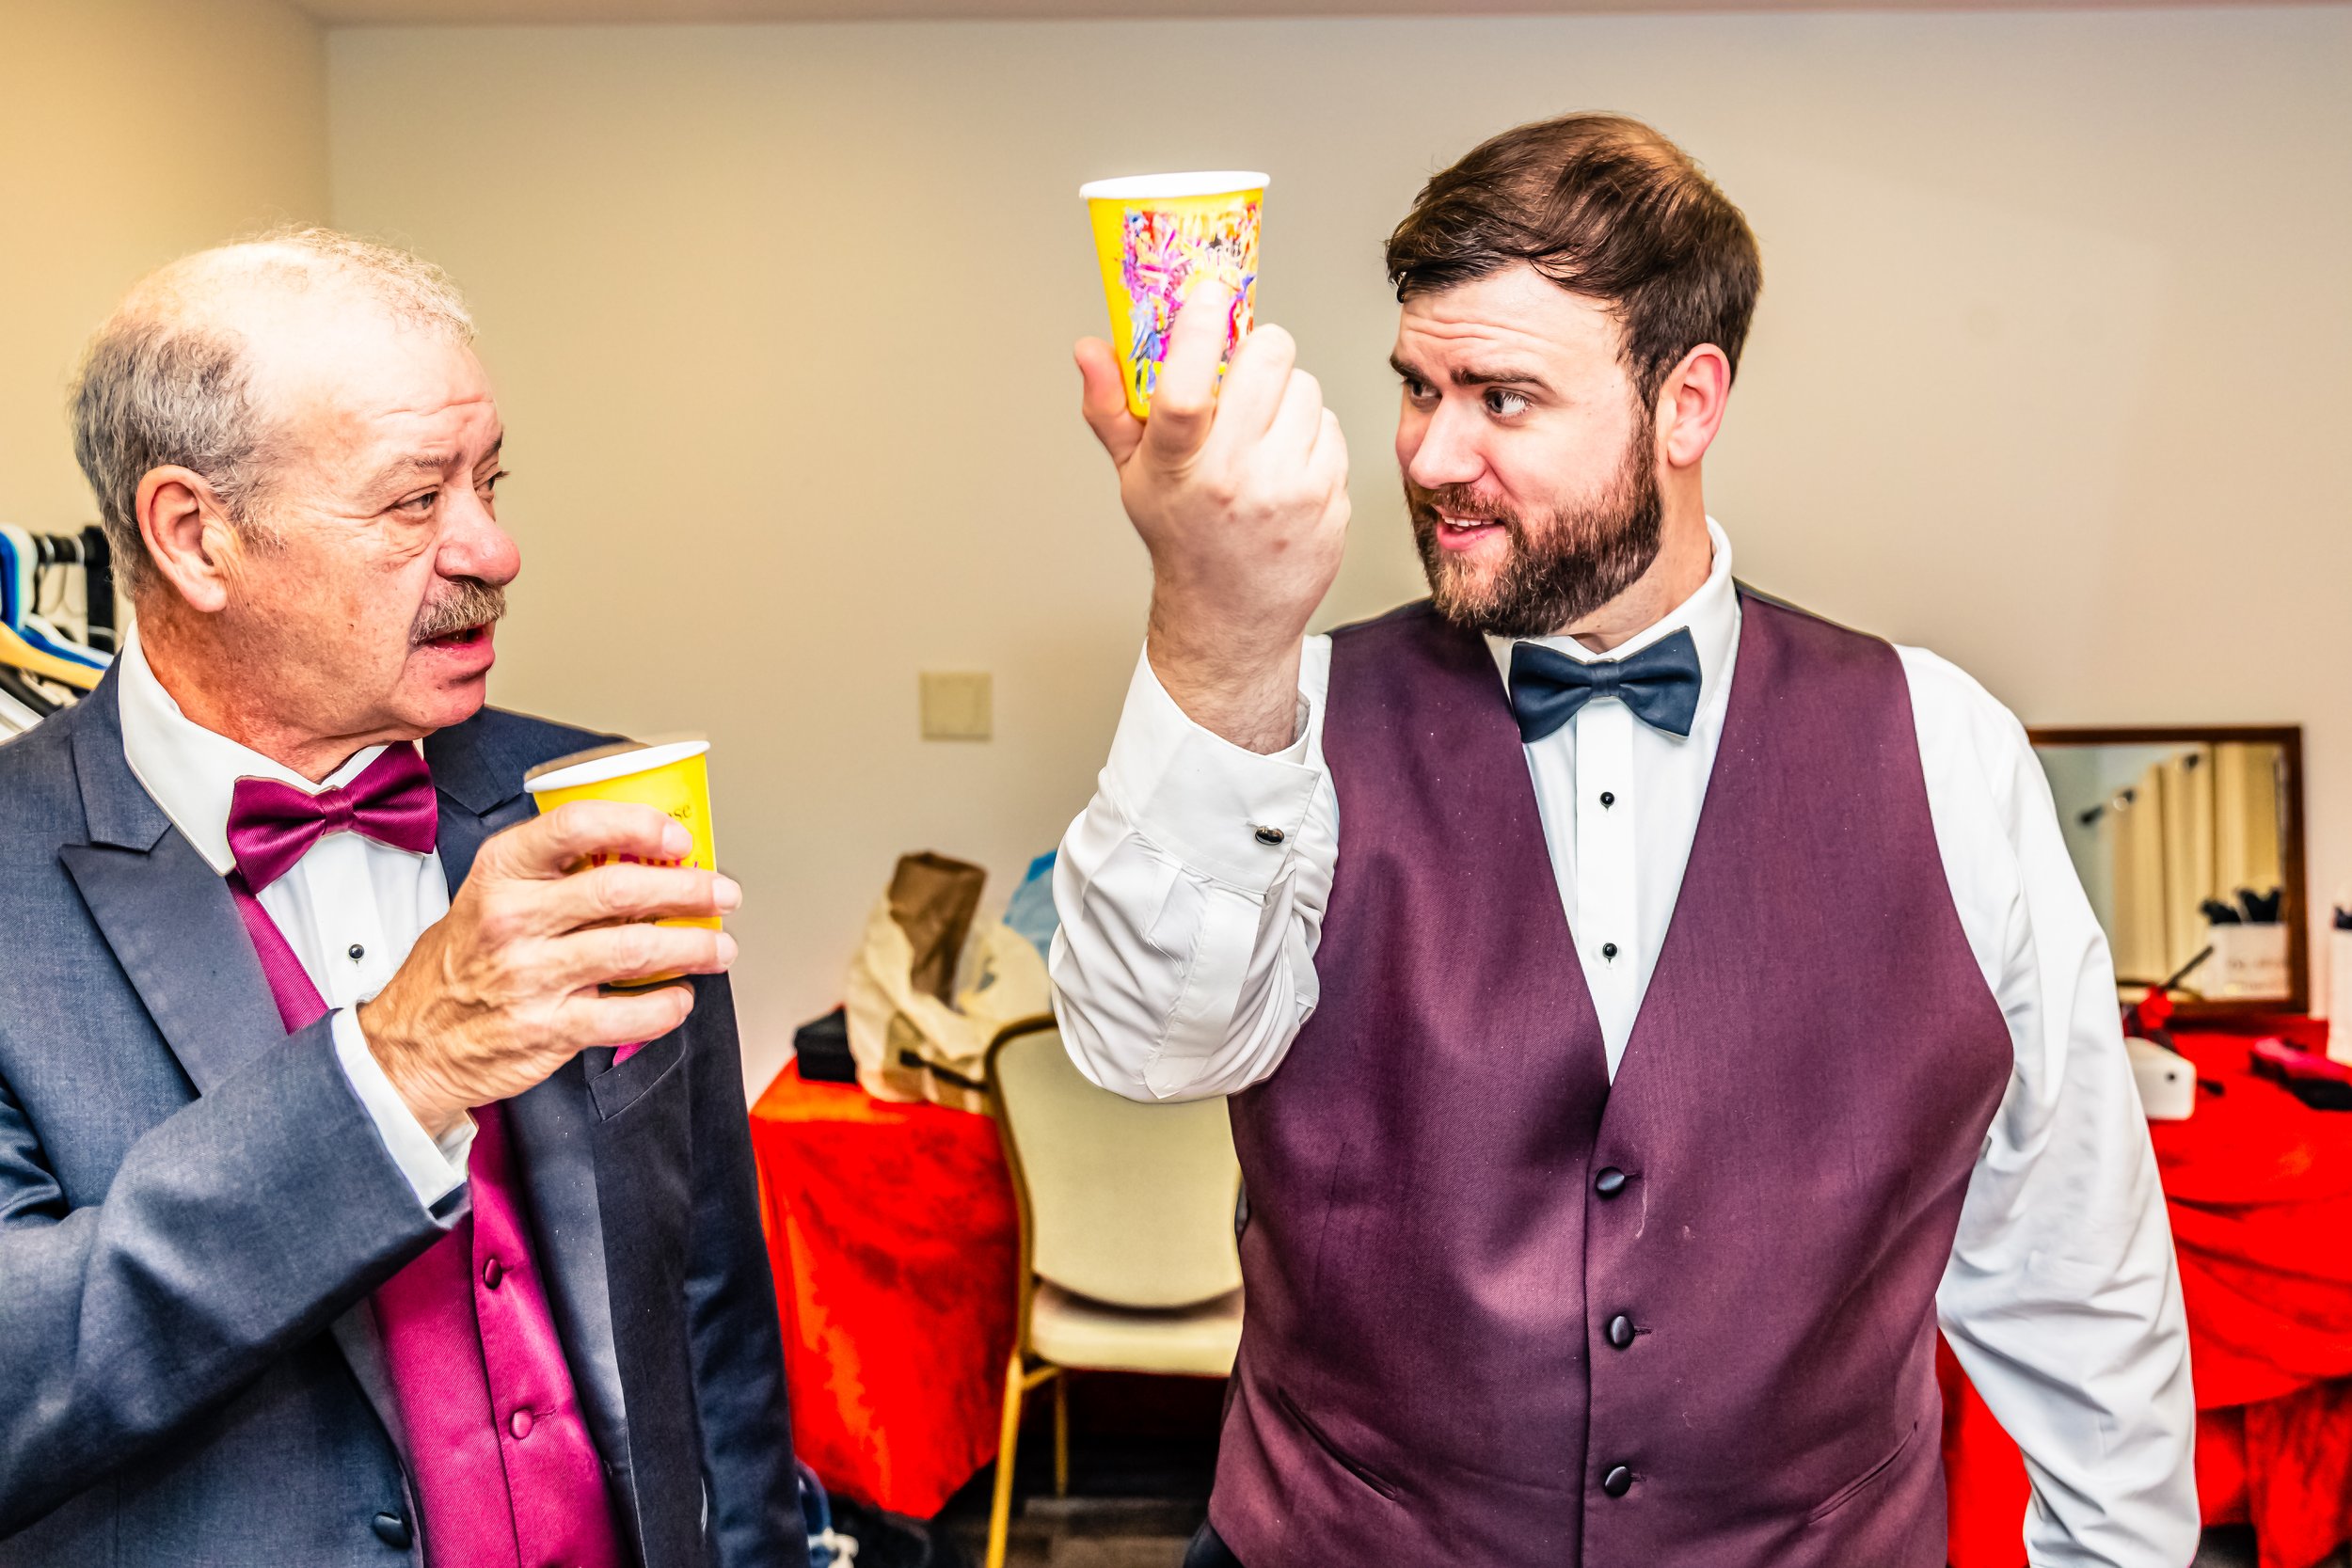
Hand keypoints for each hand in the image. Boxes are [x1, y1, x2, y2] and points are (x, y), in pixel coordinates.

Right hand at [356, 801, 740, 1138]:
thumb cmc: (465, 960)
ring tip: (718, 947)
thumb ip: (556, 874)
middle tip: (722, 893)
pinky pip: (629, 1015)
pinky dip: (669, 1006)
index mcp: (502, 872)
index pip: (575, 826)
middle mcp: (515, 918)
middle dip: (690, 888)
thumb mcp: (491, 895)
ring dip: (694, 946)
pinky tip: (680, 997)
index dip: (639, 824)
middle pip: (622, 888)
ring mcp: (531, 975)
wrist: (414, 1041)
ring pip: (636, 949)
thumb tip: (647, 858)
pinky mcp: (548, 1028)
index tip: (680, 836)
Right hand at [1077, 281, 1349, 752]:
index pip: (1188, 388)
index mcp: (1177, 469)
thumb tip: (1089, 347)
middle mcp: (1236, 479)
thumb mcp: (1134, 476)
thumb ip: (1110, 408)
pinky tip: (1288, 460)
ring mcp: (1291, 490)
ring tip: (1263, 429)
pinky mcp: (1331, 499)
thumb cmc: (1182, 537)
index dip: (1200, 329)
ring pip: (1306, 387)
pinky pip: (1332, 426)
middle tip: (1246, 365)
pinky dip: (1312, 431)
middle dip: (1259, 347)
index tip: (1208, 293)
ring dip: (1287, 393)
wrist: (1231, 617)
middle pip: (1268, 361)